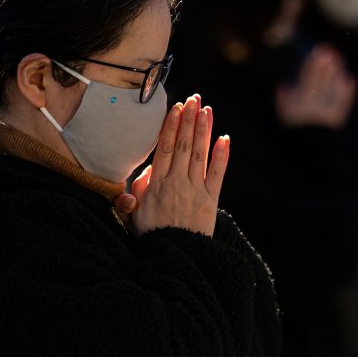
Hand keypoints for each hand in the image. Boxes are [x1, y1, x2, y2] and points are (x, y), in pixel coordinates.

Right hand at [120, 94, 228, 237]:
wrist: (173, 257)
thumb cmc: (151, 236)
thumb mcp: (133, 214)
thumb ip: (138, 190)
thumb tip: (147, 171)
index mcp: (156, 185)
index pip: (165, 149)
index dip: (172, 126)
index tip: (176, 108)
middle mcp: (177, 184)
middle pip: (184, 146)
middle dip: (189, 120)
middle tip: (194, 99)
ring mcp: (195, 191)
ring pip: (200, 155)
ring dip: (204, 130)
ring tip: (206, 110)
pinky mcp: (210, 202)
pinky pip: (217, 175)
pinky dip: (222, 156)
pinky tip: (225, 139)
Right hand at [275, 44, 357, 128]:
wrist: (309, 147)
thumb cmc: (295, 127)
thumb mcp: (284, 113)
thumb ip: (283, 99)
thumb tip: (282, 85)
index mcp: (299, 103)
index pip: (307, 80)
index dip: (313, 65)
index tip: (318, 52)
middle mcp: (313, 107)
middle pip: (322, 82)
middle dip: (326, 66)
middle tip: (331, 51)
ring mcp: (327, 113)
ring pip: (334, 90)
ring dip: (337, 74)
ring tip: (339, 60)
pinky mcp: (337, 118)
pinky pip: (344, 102)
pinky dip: (347, 90)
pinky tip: (348, 78)